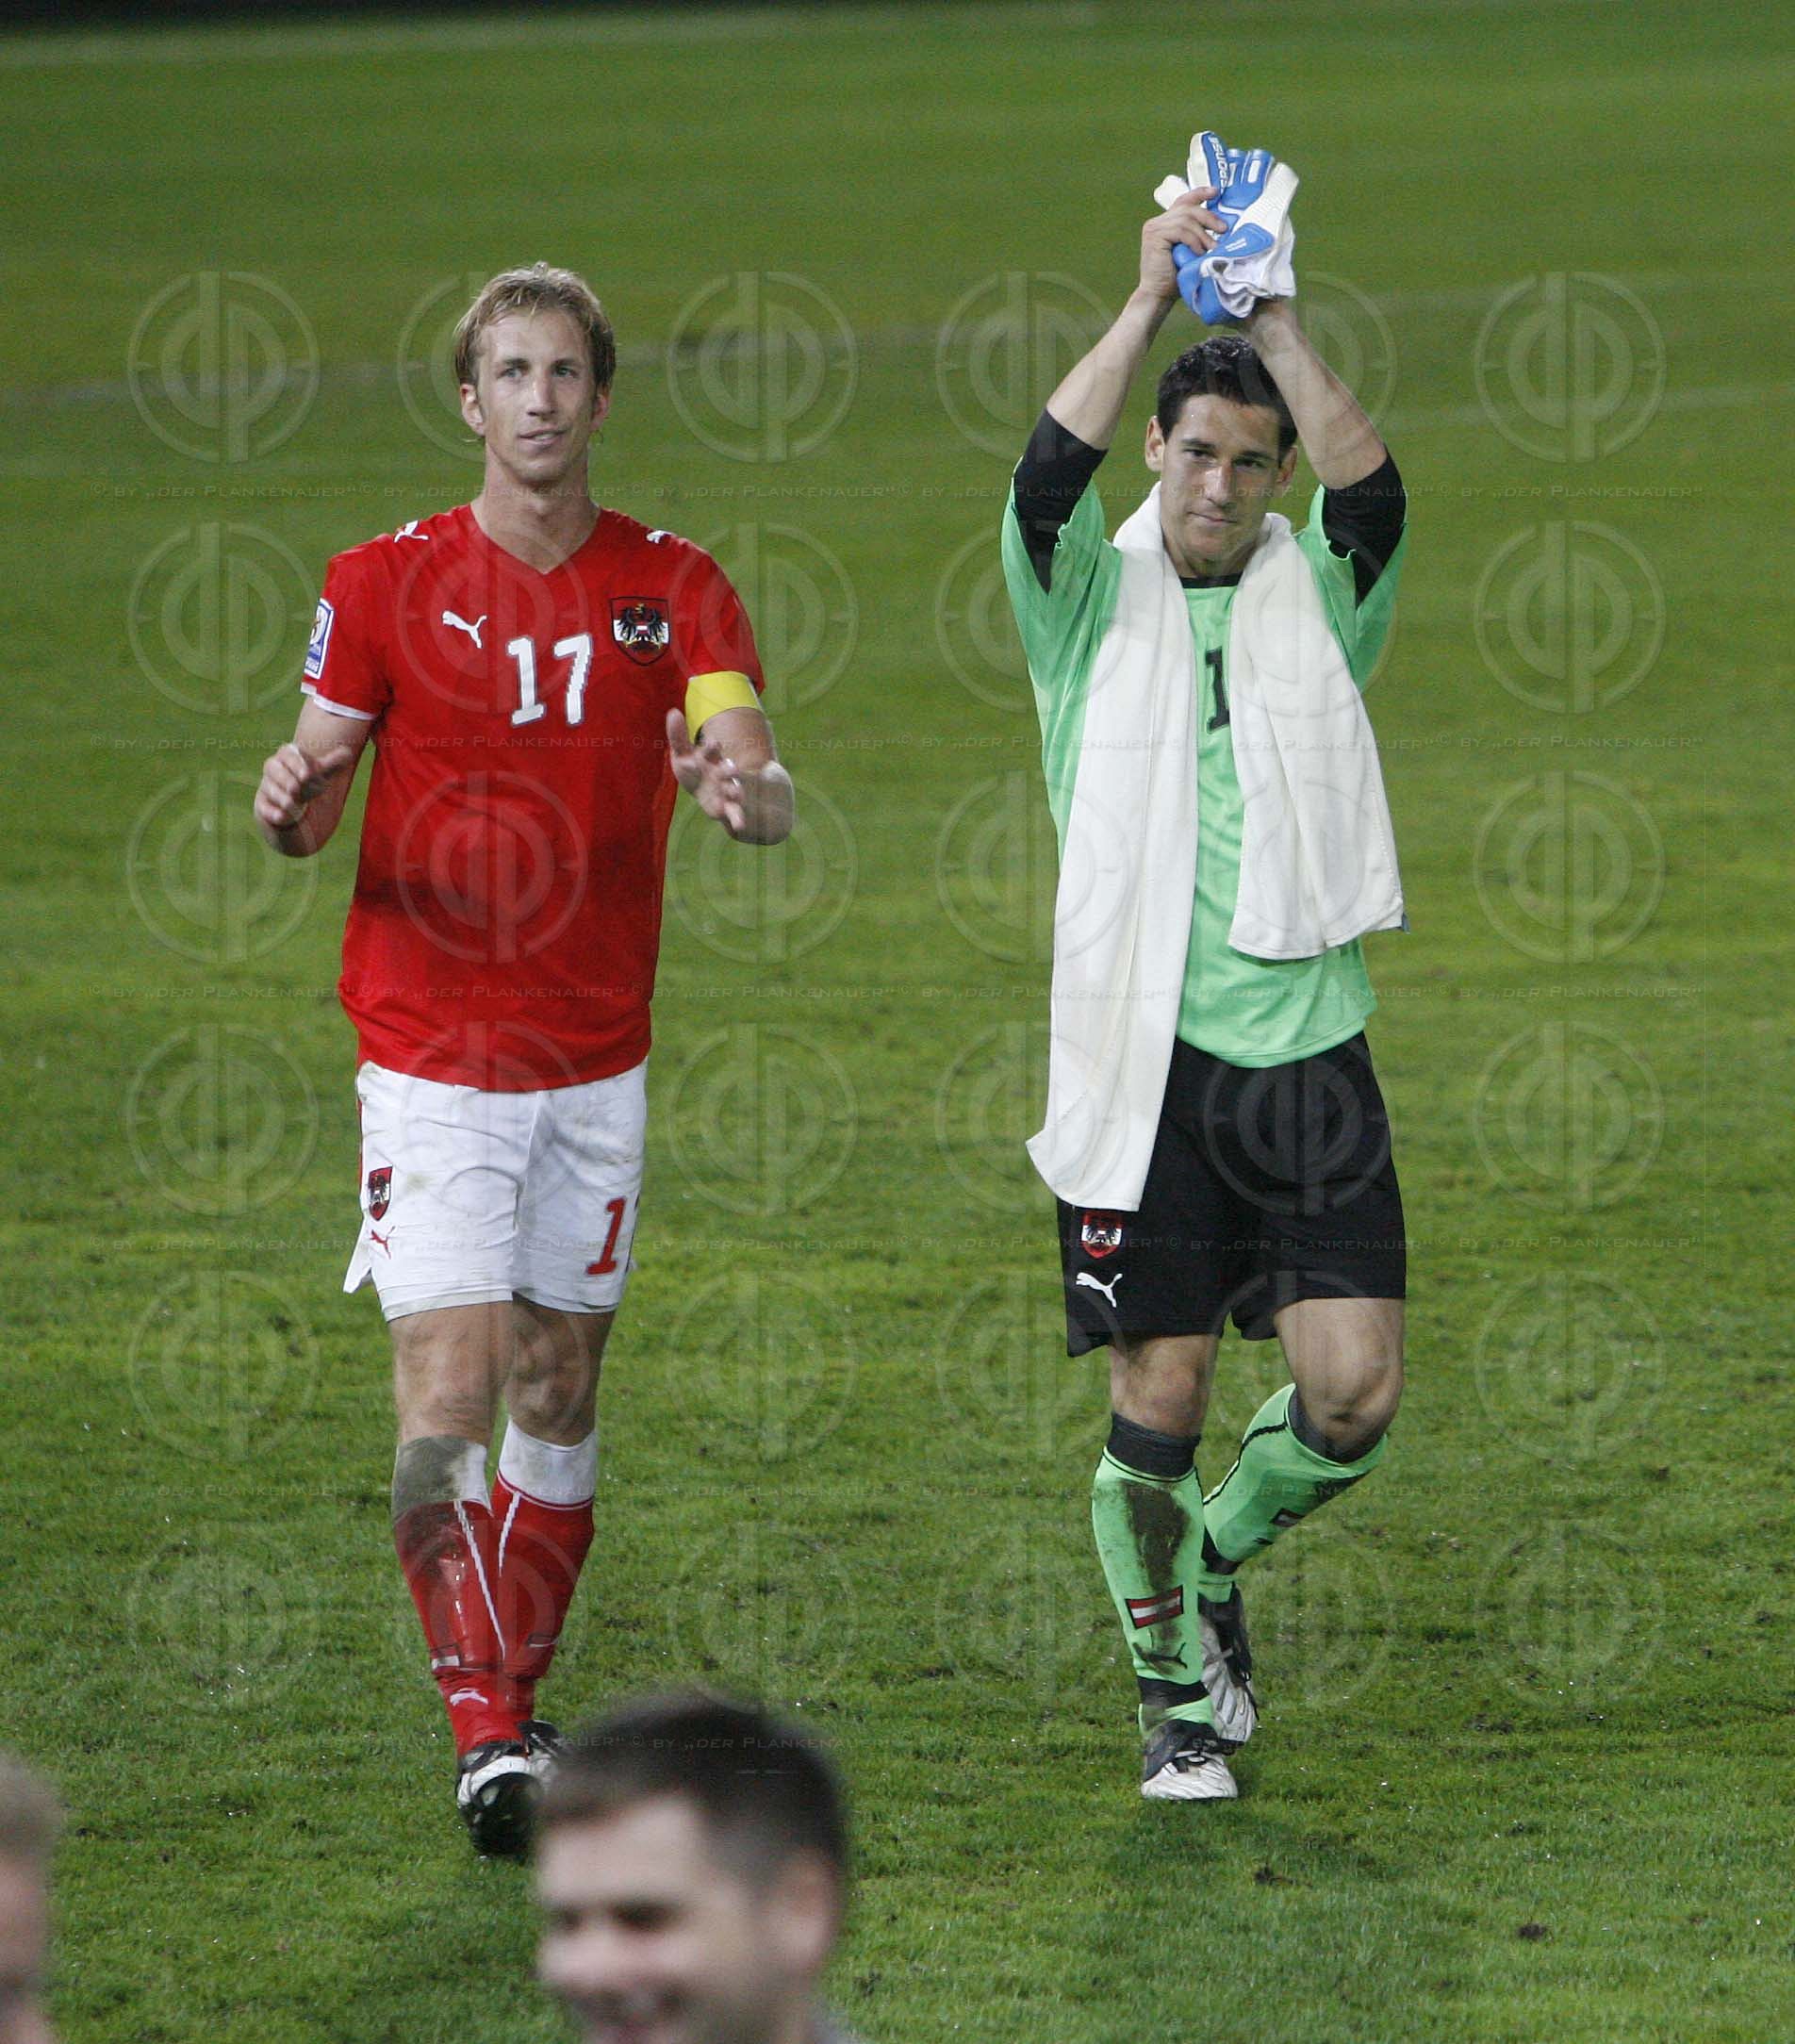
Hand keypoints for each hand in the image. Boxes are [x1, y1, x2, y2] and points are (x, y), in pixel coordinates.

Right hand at [254, 739, 356, 834]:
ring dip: (280, 796)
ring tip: (291, 804)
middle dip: (286, 779)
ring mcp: (266, 787)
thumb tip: (347, 752)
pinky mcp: (262, 805)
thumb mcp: (320, 773)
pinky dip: (272, 813)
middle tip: (296, 788)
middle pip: (273, 768)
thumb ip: (331, 764)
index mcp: (287, 757)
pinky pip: (263, 807)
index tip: (307, 775)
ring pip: (269, 788)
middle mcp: (273, 770)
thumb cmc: (307, 782)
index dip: (296, 763)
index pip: (287, 754)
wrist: (293, 803)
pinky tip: (281, 818)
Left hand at [666, 707, 746, 835]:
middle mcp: (722, 772)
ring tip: (737, 794)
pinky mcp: (728, 808)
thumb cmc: (694, 769)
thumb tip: (673, 712)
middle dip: (729, 769)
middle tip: (729, 769)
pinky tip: (740, 826)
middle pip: (728, 769)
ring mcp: (727, 790)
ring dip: (736, 791)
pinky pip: (735, 814)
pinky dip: (738, 819)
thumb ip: (678, 736)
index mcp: (711, 757)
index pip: (712, 749)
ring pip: (735, 789)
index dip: (711, 746)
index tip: (711, 743)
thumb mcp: (683, 753)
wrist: (707, 793)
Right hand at [1140, 189, 1226, 305]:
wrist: (1158, 295)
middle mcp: (1157, 222)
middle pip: (1188, 208)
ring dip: (1203, 234)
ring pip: (1186, 220)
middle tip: (1223, 229)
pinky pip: (1181, 231)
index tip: (1215, 192)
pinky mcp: (1154, 236)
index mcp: (1165, 222)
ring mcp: (1154, 228)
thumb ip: (1197, 235)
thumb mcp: (1190, 251)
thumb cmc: (1175, 277)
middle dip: (1208, 217)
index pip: (1183, 201)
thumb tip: (1222, 226)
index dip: (1200, 193)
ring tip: (1211, 248)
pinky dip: (1193, 241)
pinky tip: (1198, 253)